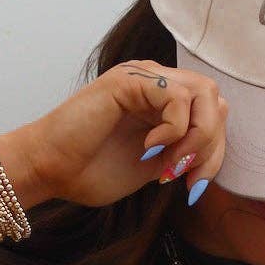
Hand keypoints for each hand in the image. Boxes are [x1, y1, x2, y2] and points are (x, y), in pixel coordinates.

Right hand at [16, 60, 227, 210]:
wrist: (50, 170)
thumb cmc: (90, 171)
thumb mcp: (153, 167)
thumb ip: (182, 156)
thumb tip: (209, 158)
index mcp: (163, 103)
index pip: (213, 113)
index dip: (214, 152)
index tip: (192, 187)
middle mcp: (156, 83)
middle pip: (214, 100)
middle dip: (210, 145)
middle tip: (183, 175)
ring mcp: (143, 78)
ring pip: (202, 94)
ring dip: (195, 136)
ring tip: (168, 164)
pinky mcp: (129, 80)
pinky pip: (176, 96)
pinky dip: (173, 129)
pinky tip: (148, 149)